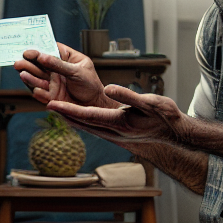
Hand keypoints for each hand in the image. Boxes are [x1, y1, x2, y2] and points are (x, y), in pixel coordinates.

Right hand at [15, 44, 115, 107]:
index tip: (28, 51)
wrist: (95, 105)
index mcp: (65, 58)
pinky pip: (41, 93)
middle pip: (39, 64)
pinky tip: (35, 89)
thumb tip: (42, 56)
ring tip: (22, 73)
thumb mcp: (77, 72)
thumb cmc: (91, 85)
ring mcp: (53, 82)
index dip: (38, 50)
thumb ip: (59, 65)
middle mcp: (56, 70)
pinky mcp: (51, 96)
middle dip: (29, 63)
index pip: (49, 50)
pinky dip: (38, 92)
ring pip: (37, 78)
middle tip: (19, 62)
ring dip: (29, 76)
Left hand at [48, 86, 185, 146]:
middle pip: (83, 123)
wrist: (175, 133)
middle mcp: (114, 132)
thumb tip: (109, 87)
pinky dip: (82, 120)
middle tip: (47, 104)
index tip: (53, 103)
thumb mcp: (150, 102)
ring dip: (71, 118)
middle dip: (64, 114)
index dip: (69, 109)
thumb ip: (128, 95)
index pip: (88, 115)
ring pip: (87, 126)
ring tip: (57, 108)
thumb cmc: (165, 116)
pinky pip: (95, 127)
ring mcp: (116, 135)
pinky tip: (78, 116)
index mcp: (119, 122)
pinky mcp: (118, 134)